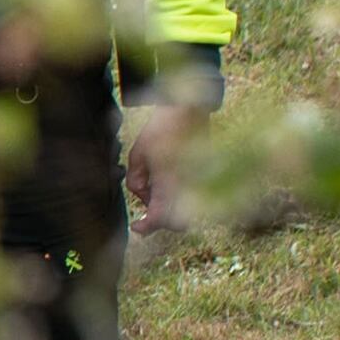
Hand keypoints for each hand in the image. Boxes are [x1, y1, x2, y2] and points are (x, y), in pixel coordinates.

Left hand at [124, 92, 205, 223]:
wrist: (189, 112)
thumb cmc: (161, 130)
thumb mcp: (138, 154)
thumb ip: (135, 180)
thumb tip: (142, 195)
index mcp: (169, 182)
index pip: (160, 218)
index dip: (146, 227)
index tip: (136, 226)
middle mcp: (187, 186)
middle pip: (177, 223)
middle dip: (161, 221)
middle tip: (147, 209)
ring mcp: (198, 183)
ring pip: (188, 212)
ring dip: (171, 210)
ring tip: (157, 187)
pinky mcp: (204, 177)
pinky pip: (193, 198)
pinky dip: (180, 198)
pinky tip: (168, 180)